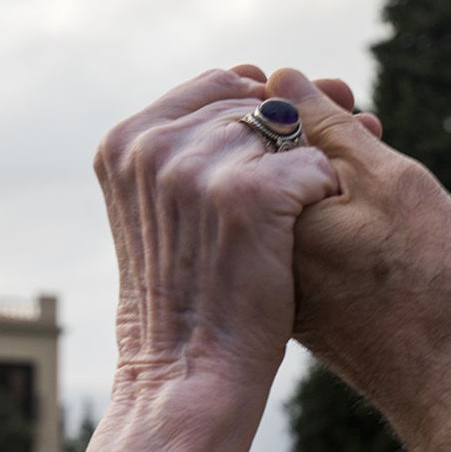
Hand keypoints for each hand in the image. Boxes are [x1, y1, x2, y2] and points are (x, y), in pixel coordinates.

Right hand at [96, 68, 339, 398]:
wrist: (189, 373)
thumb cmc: (192, 294)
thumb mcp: (167, 209)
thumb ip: (195, 148)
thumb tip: (277, 78)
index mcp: (125, 142)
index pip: (215, 85)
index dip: (262, 108)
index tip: (287, 144)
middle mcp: (154, 145)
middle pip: (254, 104)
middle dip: (298, 131)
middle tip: (316, 176)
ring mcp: (196, 167)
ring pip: (288, 133)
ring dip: (309, 168)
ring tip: (305, 216)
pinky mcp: (247, 194)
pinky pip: (314, 165)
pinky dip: (324, 196)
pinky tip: (312, 232)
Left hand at [266, 68, 450, 451]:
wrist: (449, 384)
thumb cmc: (429, 282)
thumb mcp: (387, 182)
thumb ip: (325, 128)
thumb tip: (279, 79)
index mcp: (265, 215)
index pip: (261, 130)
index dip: (311, 103)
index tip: (355, 105)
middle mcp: (255, 251)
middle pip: (269, 166)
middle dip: (319, 134)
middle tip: (373, 130)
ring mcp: (274, 281)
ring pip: (289, 200)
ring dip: (330, 172)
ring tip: (380, 168)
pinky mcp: (296, 303)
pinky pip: (302, 238)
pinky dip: (333, 215)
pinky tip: (376, 216)